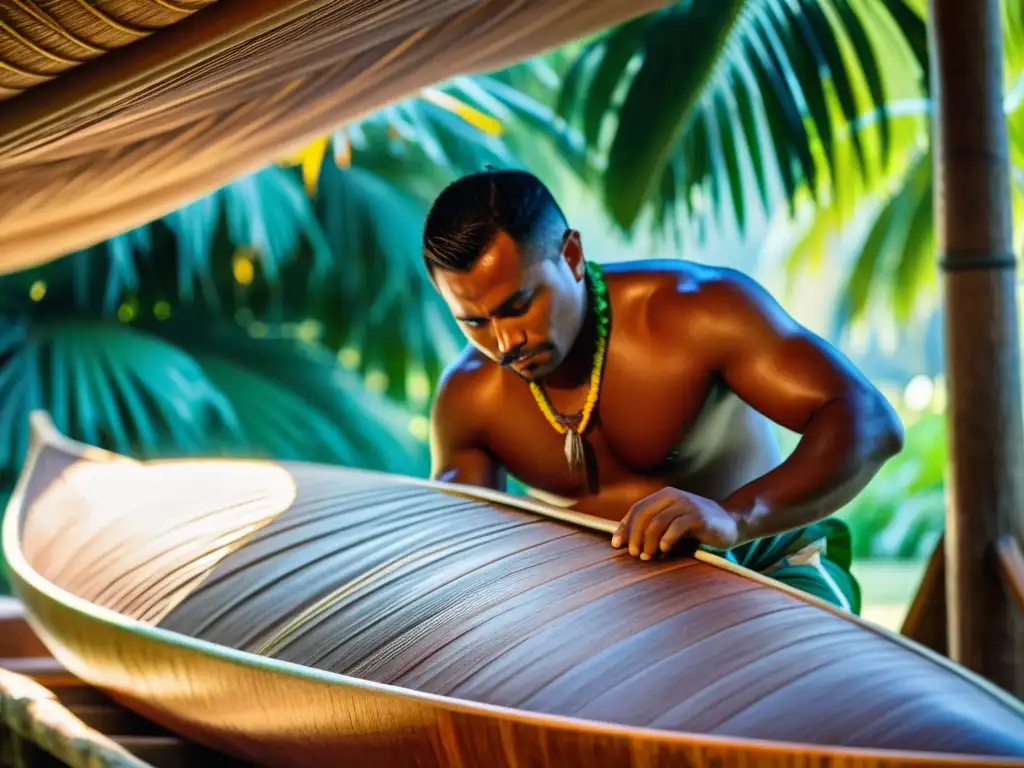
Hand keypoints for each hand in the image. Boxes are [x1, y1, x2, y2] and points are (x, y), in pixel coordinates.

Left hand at [611, 488, 738, 559]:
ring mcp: (687, 505)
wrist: (733, 522)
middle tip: (634, 554)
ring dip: (648, 542)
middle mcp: (674, 496)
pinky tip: (666, 550)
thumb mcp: (673, 523)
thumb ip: (654, 527)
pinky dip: (666, 541)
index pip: (637, 509)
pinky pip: (675, 528)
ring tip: (647, 556)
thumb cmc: (698, 527)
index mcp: (664, 495)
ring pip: (657, 522)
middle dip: (634, 536)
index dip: (625, 527)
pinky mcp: (699, 517)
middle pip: (644, 515)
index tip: (617, 544)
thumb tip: (626, 542)